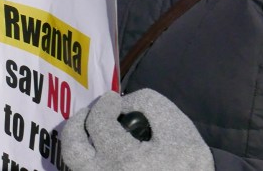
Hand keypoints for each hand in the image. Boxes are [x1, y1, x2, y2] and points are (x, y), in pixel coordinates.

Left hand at [61, 89, 213, 170]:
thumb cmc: (190, 167)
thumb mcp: (180, 129)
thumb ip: (149, 104)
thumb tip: (123, 103)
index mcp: (125, 160)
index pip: (99, 123)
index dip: (104, 105)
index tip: (113, 99)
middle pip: (73, 148)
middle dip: (76, 123)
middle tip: (89, 113)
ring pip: (74, 164)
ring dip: (76, 142)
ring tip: (87, 129)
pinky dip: (86, 159)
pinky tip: (98, 148)